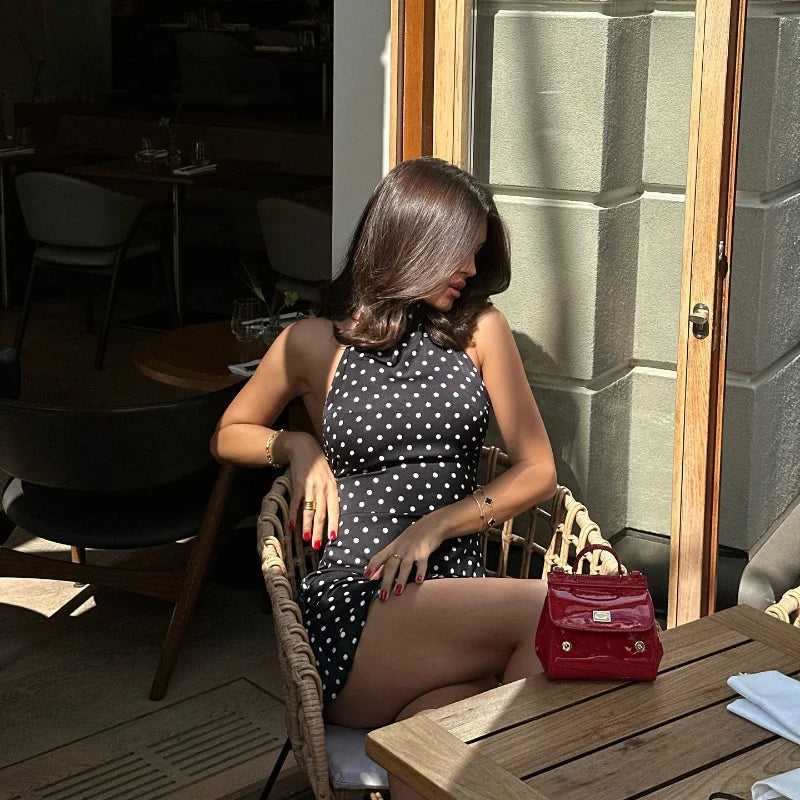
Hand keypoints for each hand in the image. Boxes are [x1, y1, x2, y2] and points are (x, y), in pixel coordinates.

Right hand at [284, 432, 338, 551]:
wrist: (305, 448)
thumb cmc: (320, 466)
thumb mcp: (331, 478)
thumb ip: (332, 494)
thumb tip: (335, 514)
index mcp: (333, 488)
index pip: (335, 510)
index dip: (334, 524)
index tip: (333, 538)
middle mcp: (323, 488)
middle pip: (322, 514)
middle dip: (320, 531)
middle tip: (318, 546)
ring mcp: (310, 487)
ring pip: (309, 511)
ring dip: (307, 527)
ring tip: (307, 540)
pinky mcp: (298, 484)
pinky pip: (296, 502)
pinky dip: (294, 515)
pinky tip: (292, 526)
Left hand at [364, 515, 444, 599]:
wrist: (431, 524)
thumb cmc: (412, 537)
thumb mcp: (397, 546)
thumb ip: (384, 561)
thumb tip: (371, 576)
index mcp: (392, 548)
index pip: (379, 557)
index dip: (372, 567)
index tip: (366, 577)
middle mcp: (400, 550)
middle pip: (391, 566)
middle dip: (386, 581)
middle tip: (383, 597)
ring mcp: (412, 551)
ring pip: (404, 566)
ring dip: (400, 579)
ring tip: (398, 592)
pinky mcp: (424, 552)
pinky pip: (421, 563)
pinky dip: (420, 572)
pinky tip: (418, 581)